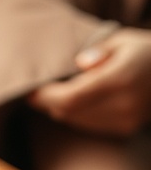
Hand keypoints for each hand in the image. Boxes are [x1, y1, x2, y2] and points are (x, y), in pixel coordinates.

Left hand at [27, 27, 150, 135]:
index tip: (29, 92)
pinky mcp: (125, 129)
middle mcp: (122, 104)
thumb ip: (98, 51)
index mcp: (118, 79)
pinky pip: (88, 125)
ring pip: (75, 121)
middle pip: (68, 112)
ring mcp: (125, 120)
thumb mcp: (124, 40)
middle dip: (49, 103)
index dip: (44, 98)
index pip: (69, 98)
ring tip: (60, 92)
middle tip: (39, 90)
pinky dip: (78, 115)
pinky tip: (82, 101)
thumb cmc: (146, 51)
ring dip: (62, 109)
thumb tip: (79, 63)